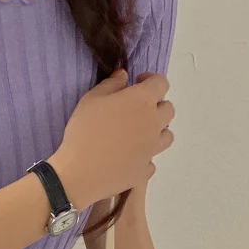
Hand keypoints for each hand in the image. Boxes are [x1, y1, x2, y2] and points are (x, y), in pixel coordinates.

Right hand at [48, 69, 174, 209]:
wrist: (80, 172)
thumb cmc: (84, 130)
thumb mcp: (91, 99)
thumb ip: (111, 84)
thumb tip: (124, 76)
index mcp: (143, 101)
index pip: (161, 83)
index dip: (150, 80)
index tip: (137, 83)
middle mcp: (154, 123)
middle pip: (168, 109)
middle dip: (155, 106)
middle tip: (135, 110)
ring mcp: (153, 148)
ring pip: (166, 136)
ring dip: (156, 131)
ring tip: (136, 135)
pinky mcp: (145, 169)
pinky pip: (151, 160)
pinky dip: (144, 156)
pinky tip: (129, 157)